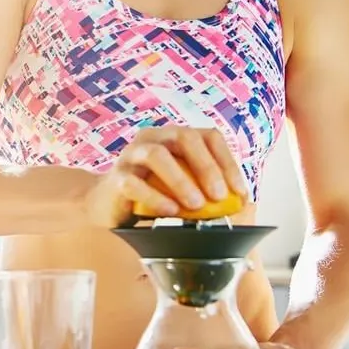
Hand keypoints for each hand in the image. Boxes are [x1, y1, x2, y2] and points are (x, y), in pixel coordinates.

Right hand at [85, 126, 249, 226]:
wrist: (105, 205)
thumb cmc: (151, 195)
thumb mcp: (182, 188)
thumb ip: (207, 190)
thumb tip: (242, 204)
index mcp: (173, 137)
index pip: (208, 136)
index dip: (228, 162)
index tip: (239, 192)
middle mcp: (152, 139)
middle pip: (184, 137)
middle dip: (206, 166)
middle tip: (219, 196)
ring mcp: (130, 156)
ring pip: (156, 155)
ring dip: (180, 180)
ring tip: (196, 204)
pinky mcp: (115, 179)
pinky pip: (134, 183)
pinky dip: (155, 198)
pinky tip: (170, 211)